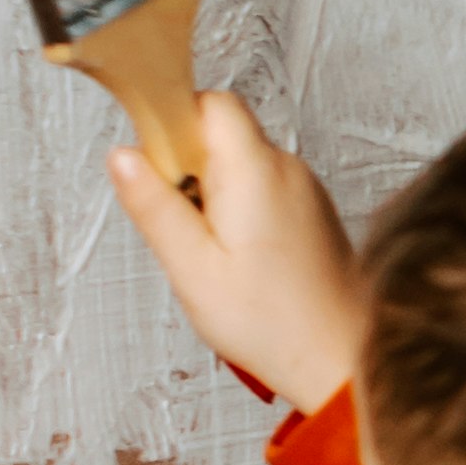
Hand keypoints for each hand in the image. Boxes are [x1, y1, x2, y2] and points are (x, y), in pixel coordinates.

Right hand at [108, 91, 368, 410]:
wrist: (342, 361)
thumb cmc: (272, 324)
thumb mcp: (192, 267)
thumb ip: (154, 206)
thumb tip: (122, 156)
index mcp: (256, 170)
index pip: (211, 104)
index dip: (174, 124)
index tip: (158, 170)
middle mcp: (288, 170)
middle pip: (222, 134)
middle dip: (189, 168)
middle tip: (186, 227)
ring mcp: (305, 191)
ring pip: (240, 166)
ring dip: (213, 196)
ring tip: (215, 254)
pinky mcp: (312, 214)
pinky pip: (262, 192)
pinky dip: (240, 214)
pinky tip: (241, 261)